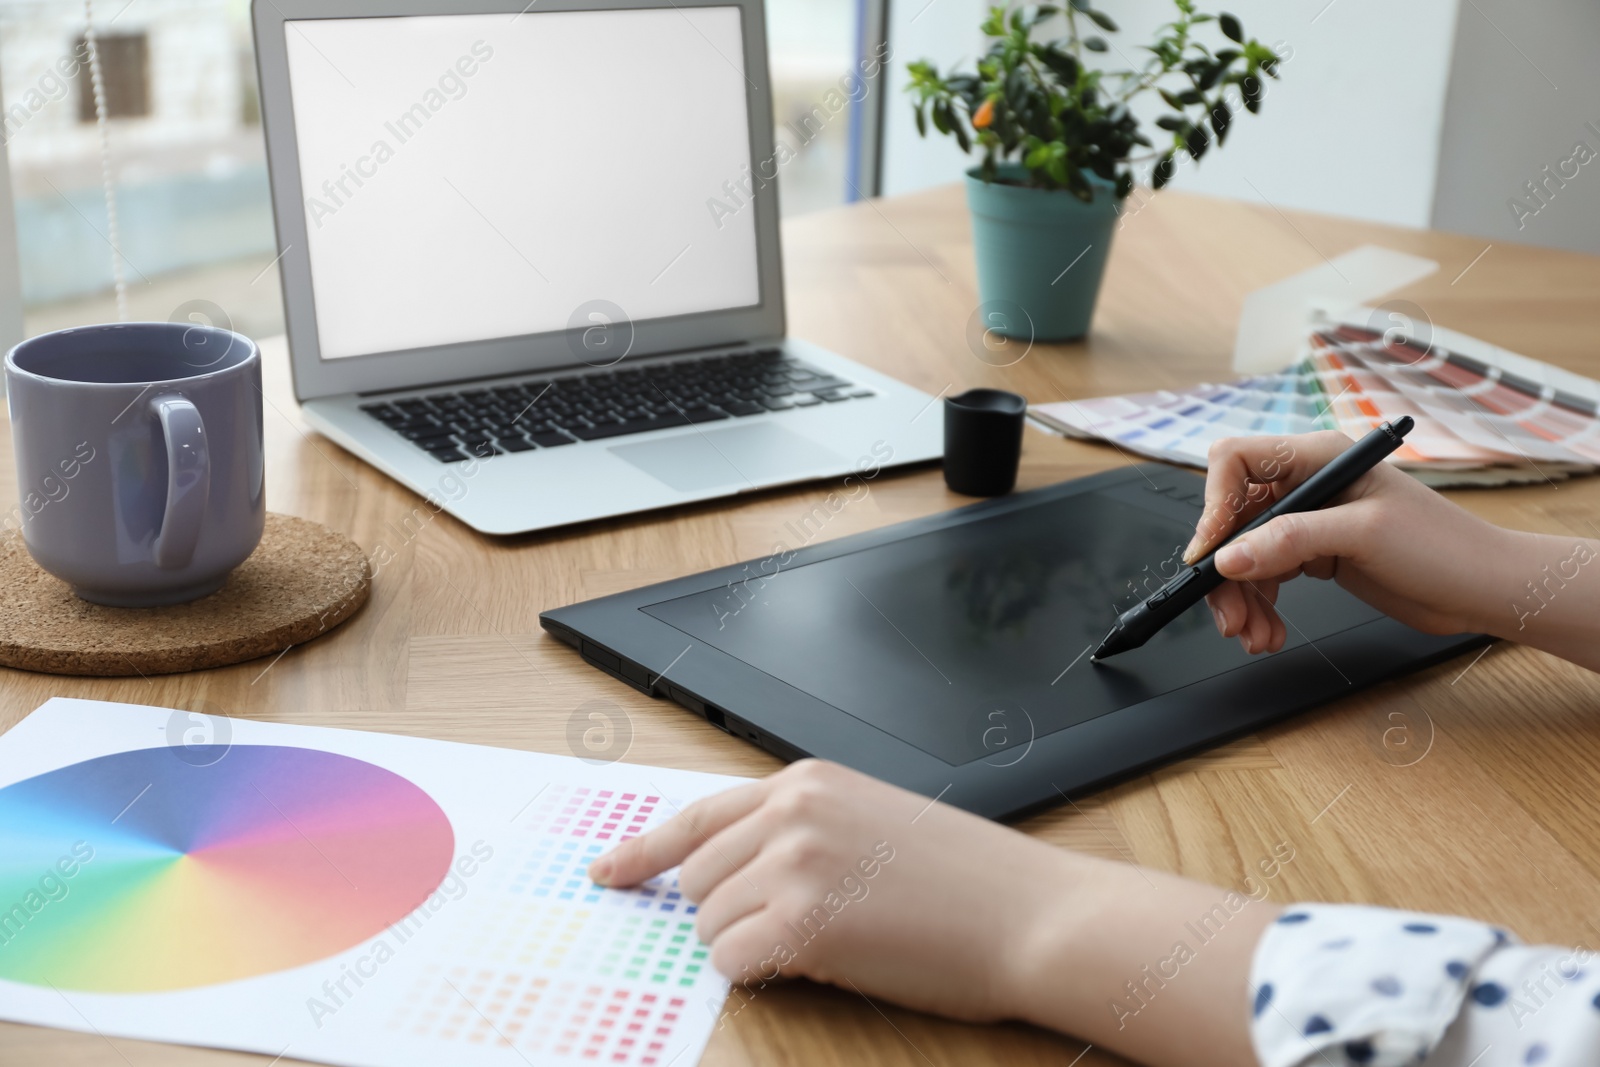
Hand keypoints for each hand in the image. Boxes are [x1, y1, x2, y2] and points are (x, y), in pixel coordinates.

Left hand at [589, 760, 1274, 1066]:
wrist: (1032, 915)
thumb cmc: (968, 882)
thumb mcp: (874, 822)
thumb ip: (798, 831)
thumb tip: (729, 873)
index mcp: (808, 781)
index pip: (697, 814)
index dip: (643, 850)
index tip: (608, 870)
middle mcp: (791, 812)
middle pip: (697, 878)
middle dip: (729, 911)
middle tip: (795, 925)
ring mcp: (794, 863)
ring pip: (710, 923)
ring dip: (753, 942)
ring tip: (833, 938)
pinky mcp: (803, 922)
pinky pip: (732, 959)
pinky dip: (761, 971)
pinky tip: (819, 961)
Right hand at [1185, 431, 1511, 653]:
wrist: (1483, 589)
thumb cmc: (1443, 546)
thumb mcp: (1363, 535)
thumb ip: (1292, 540)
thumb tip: (1230, 557)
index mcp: (1317, 458)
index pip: (1236, 463)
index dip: (1214, 505)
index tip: (1211, 554)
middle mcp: (1306, 486)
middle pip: (1233, 520)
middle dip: (1226, 572)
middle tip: (1230, 616)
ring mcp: (1309, 522)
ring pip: (1244, 555)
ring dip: (1241, 599)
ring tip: (1253, 635)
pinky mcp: (1314, 555)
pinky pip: (1265, 577)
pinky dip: (1260, 607)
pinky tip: (1269, 631)